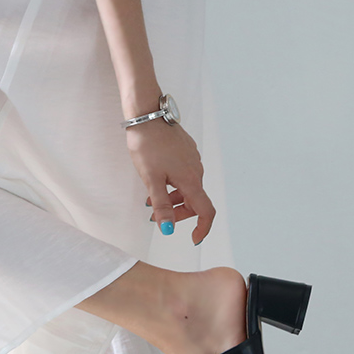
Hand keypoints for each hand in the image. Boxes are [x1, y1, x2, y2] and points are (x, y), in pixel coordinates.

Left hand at [125, 119, 215, 245]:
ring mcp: (193, 160)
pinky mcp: (186, 151)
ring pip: (188, 188)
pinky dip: (174, 184)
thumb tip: (168, 228)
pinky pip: (185, 175)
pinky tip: (157, 179)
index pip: (206, 211)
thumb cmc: (148, 145)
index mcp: (191, 180)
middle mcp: (197, 171)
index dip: (202, 228)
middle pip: (195, 201)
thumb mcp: (151, 179)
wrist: (148, 115)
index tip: (193, 239)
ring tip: (152, 198)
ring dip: (174, 198)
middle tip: (158, 216)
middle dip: (179, 213)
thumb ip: (161, 206)